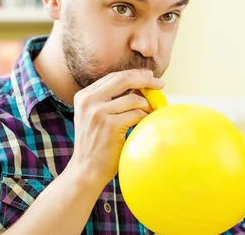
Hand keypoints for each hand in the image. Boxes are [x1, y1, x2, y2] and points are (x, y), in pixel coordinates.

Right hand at [67, 69, 163, 186]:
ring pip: (134, 99)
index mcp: (84, 96)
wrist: (86, 170)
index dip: (134, 74)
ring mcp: (98, 112)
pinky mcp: (110, 125)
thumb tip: (139, 86)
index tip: (149, 76)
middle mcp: (89, 101)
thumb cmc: (95, 145)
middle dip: (145, 80)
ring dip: (147, 106)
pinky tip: (147, 123)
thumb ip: (109, 100)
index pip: (113, 77)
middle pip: (123, 79)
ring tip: (151, 113)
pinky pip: (137, 114)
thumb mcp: (94, 117)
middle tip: (160, 84)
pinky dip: (146, 118)